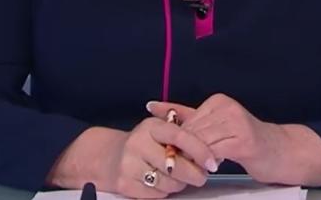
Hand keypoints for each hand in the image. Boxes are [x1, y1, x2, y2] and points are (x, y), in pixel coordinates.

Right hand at [60, 119, 217, 198]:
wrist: (108, 157)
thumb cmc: (143, 143)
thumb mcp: (159, 130)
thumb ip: (183, 132)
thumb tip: (211, 143)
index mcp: (151, 127)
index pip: (180, 136)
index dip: (200, 150)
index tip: (212, 162)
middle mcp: (138, 143)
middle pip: (175, 165)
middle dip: (194, 174)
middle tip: (201, 175)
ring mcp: (129, 164)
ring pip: (168, 183)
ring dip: (179, 184)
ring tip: (177, 177)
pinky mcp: (124, 184)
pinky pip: (156, 195)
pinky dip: (164, 192)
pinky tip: (161, 183)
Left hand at [147, 95, 297, 184]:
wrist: (282, 151)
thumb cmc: (247, 140)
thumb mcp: (216, 125)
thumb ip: (187, 117)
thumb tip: (153, 107)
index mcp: (218, 101)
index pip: (186, 121)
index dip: (176, 140)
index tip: (170, 152)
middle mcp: (227, 108)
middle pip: (192, 132)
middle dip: (183, 150)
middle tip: (176, 165)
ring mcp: (236, 123)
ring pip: (201, 142)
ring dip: (193, 158)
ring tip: (192, 168)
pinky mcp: (244, 141)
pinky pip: (215, 152)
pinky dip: (207, 162)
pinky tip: (209, 168)